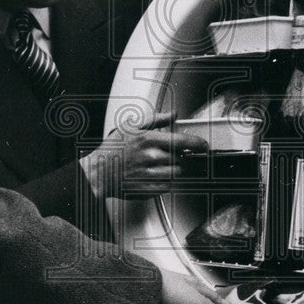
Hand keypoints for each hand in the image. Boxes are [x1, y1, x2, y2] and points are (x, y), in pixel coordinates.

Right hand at [80, 112, 207, 198]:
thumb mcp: (130, 126)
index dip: (197, 143)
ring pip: (178, 172)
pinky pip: (169, 186)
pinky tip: (158, 175)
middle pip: (183, 158)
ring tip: (164, 165)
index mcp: (148, 140)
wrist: (99, 173)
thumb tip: (172, 114)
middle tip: (177, 155)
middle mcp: (152, 157)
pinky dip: (168, 180)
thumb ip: (155, 119)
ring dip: (177, 168)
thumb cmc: (113, 150)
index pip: (182, 141)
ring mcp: (151, 175)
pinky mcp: (150, 189)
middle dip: (184, 156)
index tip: (203, 145)